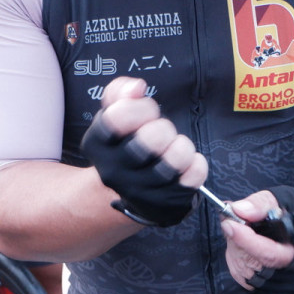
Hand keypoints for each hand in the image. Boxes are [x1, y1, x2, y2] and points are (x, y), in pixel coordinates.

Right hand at [81, 78, 205, 226]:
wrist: (132, 192)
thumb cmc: (127, 143)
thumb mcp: (115, 113)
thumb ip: (120, 91)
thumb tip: (137, 88)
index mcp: (96, 145)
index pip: (118, 117)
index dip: (143, 107)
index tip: (148, 112)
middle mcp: (113, 172)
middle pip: (153, 138)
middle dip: (164, 128)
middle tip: (162, 133)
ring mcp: (140, 192)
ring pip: (177, 157)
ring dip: (182, 146)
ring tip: (174, 149)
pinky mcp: (166, 204)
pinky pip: (195, 174)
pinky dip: (196, 163)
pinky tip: (186, 165)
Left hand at [221, 185, 293, 293]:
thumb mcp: (287, 199)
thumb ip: (262, 203)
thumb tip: (237, 210)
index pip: (271, 254)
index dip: (247, 240)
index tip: (228, 223)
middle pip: (255, 265)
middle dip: (238, 242)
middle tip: (232, 221)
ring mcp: (286, 289)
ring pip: (245, 274)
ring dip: (236, 251)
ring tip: (243, 233)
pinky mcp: (273, 293)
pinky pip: (244, 280)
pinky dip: (238, 261)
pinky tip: (245, 247)